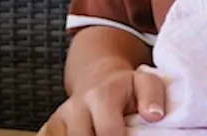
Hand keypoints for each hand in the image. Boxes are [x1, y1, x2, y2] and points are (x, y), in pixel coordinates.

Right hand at [39, 67, 165, 135]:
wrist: (98, 76)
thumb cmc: (126, 85)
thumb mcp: (147, 82)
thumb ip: (152, 97)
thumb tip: (154, 116)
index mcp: (102, 96)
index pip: (108, 133)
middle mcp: (76, 107)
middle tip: (121, 135)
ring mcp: (61, 117)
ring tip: (104, 132)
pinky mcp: (52, 126)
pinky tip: (90, 133)